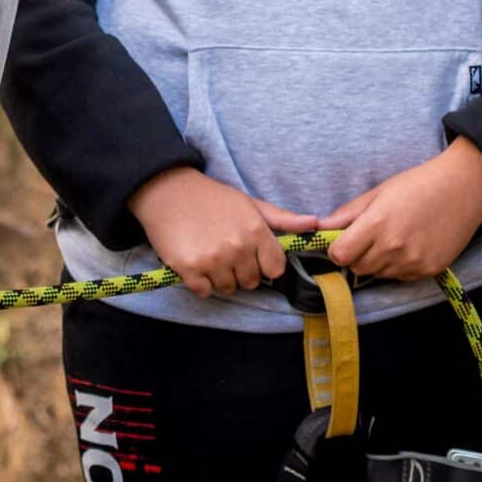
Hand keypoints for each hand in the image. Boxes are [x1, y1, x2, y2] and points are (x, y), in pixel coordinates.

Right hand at [129, 167, 320, 298]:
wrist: (166, 190)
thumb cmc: (211, 197)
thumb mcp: (249, 203)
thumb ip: (282, 218)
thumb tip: (314, 224)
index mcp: (256, 231)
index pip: (275, 269)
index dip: (262, 264)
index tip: (249, 253)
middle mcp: (238, 247)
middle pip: (250, 282)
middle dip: (239, 271)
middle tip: (223, 250)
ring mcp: (213, 260)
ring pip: (228, 288)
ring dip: (219, 277)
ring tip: (208, 253)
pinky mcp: (189, 269)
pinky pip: (204, 291)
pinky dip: (199, 281)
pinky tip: (194, 261)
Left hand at [321, 139, 481, 280]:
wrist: (462, 189)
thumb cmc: (416, 184)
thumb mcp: (378, 193)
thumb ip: (348, 213)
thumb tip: (321, 226)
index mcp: (377, 224)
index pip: (340, 255)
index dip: (337, 249)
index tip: (343, 241)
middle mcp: (393, 247)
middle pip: (358, 267)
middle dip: (357, 256)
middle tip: (370, 237)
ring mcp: (413, 262)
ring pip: (379, 274)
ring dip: (378, 262)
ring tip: (393, 239)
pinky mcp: (430, 270)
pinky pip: (401, 277)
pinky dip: (399, 267)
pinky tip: (410, 246)